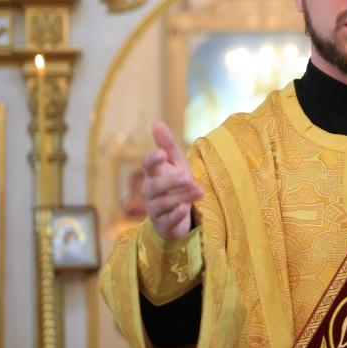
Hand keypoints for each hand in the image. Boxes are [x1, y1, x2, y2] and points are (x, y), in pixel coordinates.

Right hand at [141, 121, 204, 240]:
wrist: (178, 212)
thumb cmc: (175, 181)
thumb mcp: (175, 161)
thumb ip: (167, 144)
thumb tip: (156, 123)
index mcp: (154, 173)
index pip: (147, 164)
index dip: (152, 159)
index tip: (160, 154)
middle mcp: (150, 191)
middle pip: (154, 186)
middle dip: (170, 181)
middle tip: (187, 176)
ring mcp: (155, 209)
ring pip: (162, 203)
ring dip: (180, 197)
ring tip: (198, 190)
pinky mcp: (163, 224)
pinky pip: (166, 221)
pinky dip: (175, 215)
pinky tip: (184, 209)